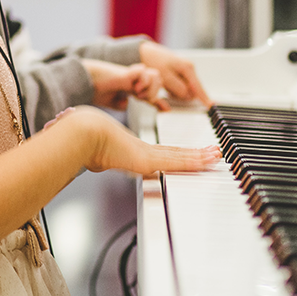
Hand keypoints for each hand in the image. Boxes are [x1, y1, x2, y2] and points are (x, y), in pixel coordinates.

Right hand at [70, 106, 219, 175]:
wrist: (81, 133)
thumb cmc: (82, 140)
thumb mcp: (94, 154)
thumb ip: (97, 158)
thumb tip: (90, 160)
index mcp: (132, 151)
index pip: (162, 154)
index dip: (178, 154)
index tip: (191, 154)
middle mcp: (143, 151)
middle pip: (175, 154)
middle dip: (195, 154)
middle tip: (212, 152)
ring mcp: (147, 154)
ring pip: (181, 156)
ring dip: (201, 157)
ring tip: (216, 155)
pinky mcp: (148, 159)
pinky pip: (178, 162)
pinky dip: (195, 161)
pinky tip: (207, 160)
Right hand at [82, 59, 166, 109]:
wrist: (83, 82)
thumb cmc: (95, 89)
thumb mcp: (111, 101)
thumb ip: (121, 103)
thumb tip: (127, 103)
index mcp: (132, 86)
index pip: (151, 92)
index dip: (159, 101)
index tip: (165, 110)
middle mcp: (134, 80)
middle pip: (158, 81)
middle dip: (155, 93)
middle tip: (141, 99)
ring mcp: (131, 75)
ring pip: (155, 75)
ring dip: (151, 88)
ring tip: (138, 94)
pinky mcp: (125, 73)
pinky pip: (143, 72)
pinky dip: (143, 82)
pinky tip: (134, 89)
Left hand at [138, 41, 211, 106]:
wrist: (146, 53)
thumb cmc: (154, 62)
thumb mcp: (165, 77)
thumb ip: (179, 88)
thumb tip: (189, 96)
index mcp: (188, 68)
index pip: (199, 87)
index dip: (205, 98)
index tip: (211, 105)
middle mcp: (189, 69)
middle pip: (191, 91)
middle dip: (181, 94)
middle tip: (167, 88)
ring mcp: (185, 71)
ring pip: (185, 90)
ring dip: (176, 92)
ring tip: (166, 84)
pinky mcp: (180, 73)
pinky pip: (180, 86)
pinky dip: (173, 88)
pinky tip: (166, 83)